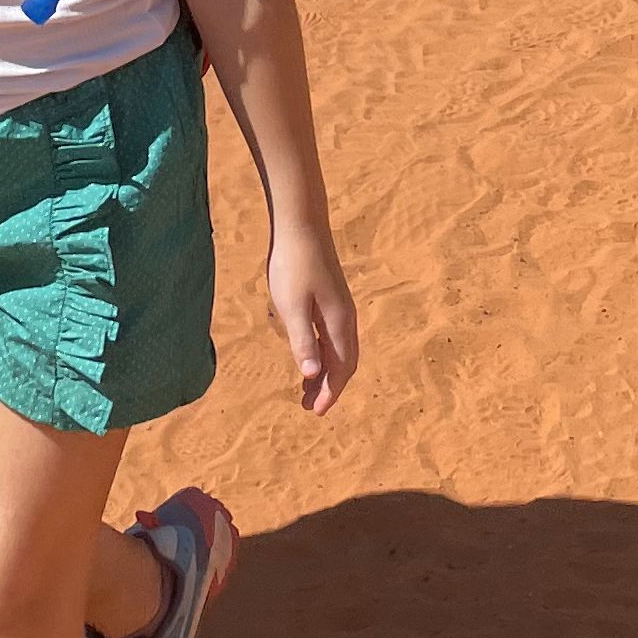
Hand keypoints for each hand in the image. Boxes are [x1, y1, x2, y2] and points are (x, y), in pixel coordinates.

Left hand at [267, 225, 359, 413]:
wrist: (301, 225)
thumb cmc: (293, 265)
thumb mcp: (292, 306)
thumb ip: (302, 341)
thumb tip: (313, 375)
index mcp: (339, 323)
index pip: (340, 368)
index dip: (330, 392)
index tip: (316, 412)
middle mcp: (345, 317)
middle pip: (344, 362)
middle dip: (330, 387)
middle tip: (310, 407)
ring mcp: (340, 307)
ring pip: (339, 349)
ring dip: (327, 371)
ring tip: (307, 390)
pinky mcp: (331, 298)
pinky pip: (332, 336)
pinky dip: (324, 354)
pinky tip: (308, 355)